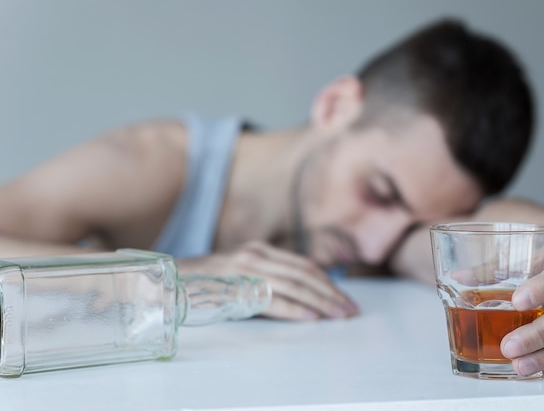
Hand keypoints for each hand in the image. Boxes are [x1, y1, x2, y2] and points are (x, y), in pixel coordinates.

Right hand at [176, 241, 358, 320]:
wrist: (168, 281)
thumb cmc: (205, 282)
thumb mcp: (240, 271)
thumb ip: (267, 277)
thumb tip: (301, 293)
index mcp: (259, 251)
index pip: (303, 265)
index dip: (327, 281)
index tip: (344, 297)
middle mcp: (255, 256)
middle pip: (304, 274)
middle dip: (331, 293)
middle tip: (350, 310)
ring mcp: (244, 270)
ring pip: (293, 285)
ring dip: (320, 301)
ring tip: (338, 315)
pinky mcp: (234, 288)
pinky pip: (270, 299)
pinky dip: (293, 309)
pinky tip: (310, 317)